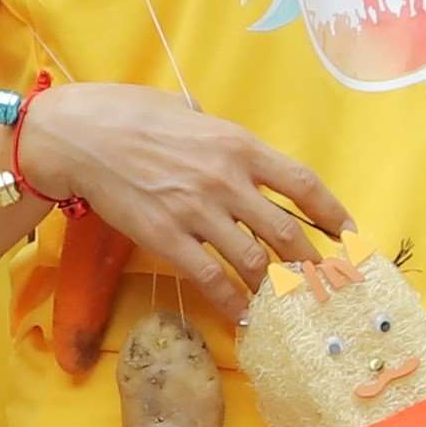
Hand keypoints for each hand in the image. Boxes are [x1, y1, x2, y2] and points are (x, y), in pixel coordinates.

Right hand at [12, 81, 350, 301]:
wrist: (78, 136)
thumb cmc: (127, 113)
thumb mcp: (185, 110)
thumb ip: (214, 132)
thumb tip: (226, 146)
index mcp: (238, 145)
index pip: (301, 183)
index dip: (332, 212)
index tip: (348, 234)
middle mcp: (227, 180)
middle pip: (286, 230)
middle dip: (311, 262)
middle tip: (326, 283)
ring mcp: (198, 212)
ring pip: (253, 259)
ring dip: (276, 287)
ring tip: (290, 305)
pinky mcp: (167, 239)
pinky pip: (210, 277)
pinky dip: (232, 301)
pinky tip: (245, 317)